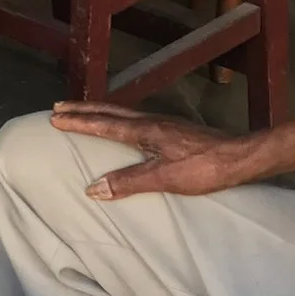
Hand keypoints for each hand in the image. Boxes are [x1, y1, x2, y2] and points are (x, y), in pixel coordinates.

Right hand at [51, 101, 246, 199]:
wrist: (239, 157)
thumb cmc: (203, 168)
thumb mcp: (164, 178)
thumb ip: (128, 182)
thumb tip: (92, 188)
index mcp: (145, 130)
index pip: (103, 124)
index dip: (78, 122)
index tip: (54, 118)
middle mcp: (150, 121)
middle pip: (109, 111)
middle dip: (82, 109)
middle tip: (58, 107)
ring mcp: (162, 123)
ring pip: (122, 112)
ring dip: (98, 111)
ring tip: (82, 113)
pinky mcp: (172, 129)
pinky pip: (133, 119)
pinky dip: (116, 118)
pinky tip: (120, 126)